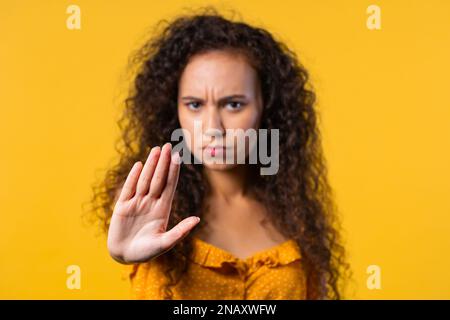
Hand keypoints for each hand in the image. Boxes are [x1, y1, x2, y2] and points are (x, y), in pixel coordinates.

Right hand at [107, 143, 199, 263]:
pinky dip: (133, 177)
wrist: (124, 257)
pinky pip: (128, 189)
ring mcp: (136, 203)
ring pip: (144, 180)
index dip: (173, 171)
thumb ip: (180, 231)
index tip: (178, 156)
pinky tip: (138, 165)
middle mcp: (150, 203)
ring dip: (150, 165)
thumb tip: (197, 219)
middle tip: (168, 145)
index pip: (169, 186)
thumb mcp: (165, 242)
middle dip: (163, 163)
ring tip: (156, 150)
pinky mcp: (122, 207)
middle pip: (158, 179)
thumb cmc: (146, 252)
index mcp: (162, 210)